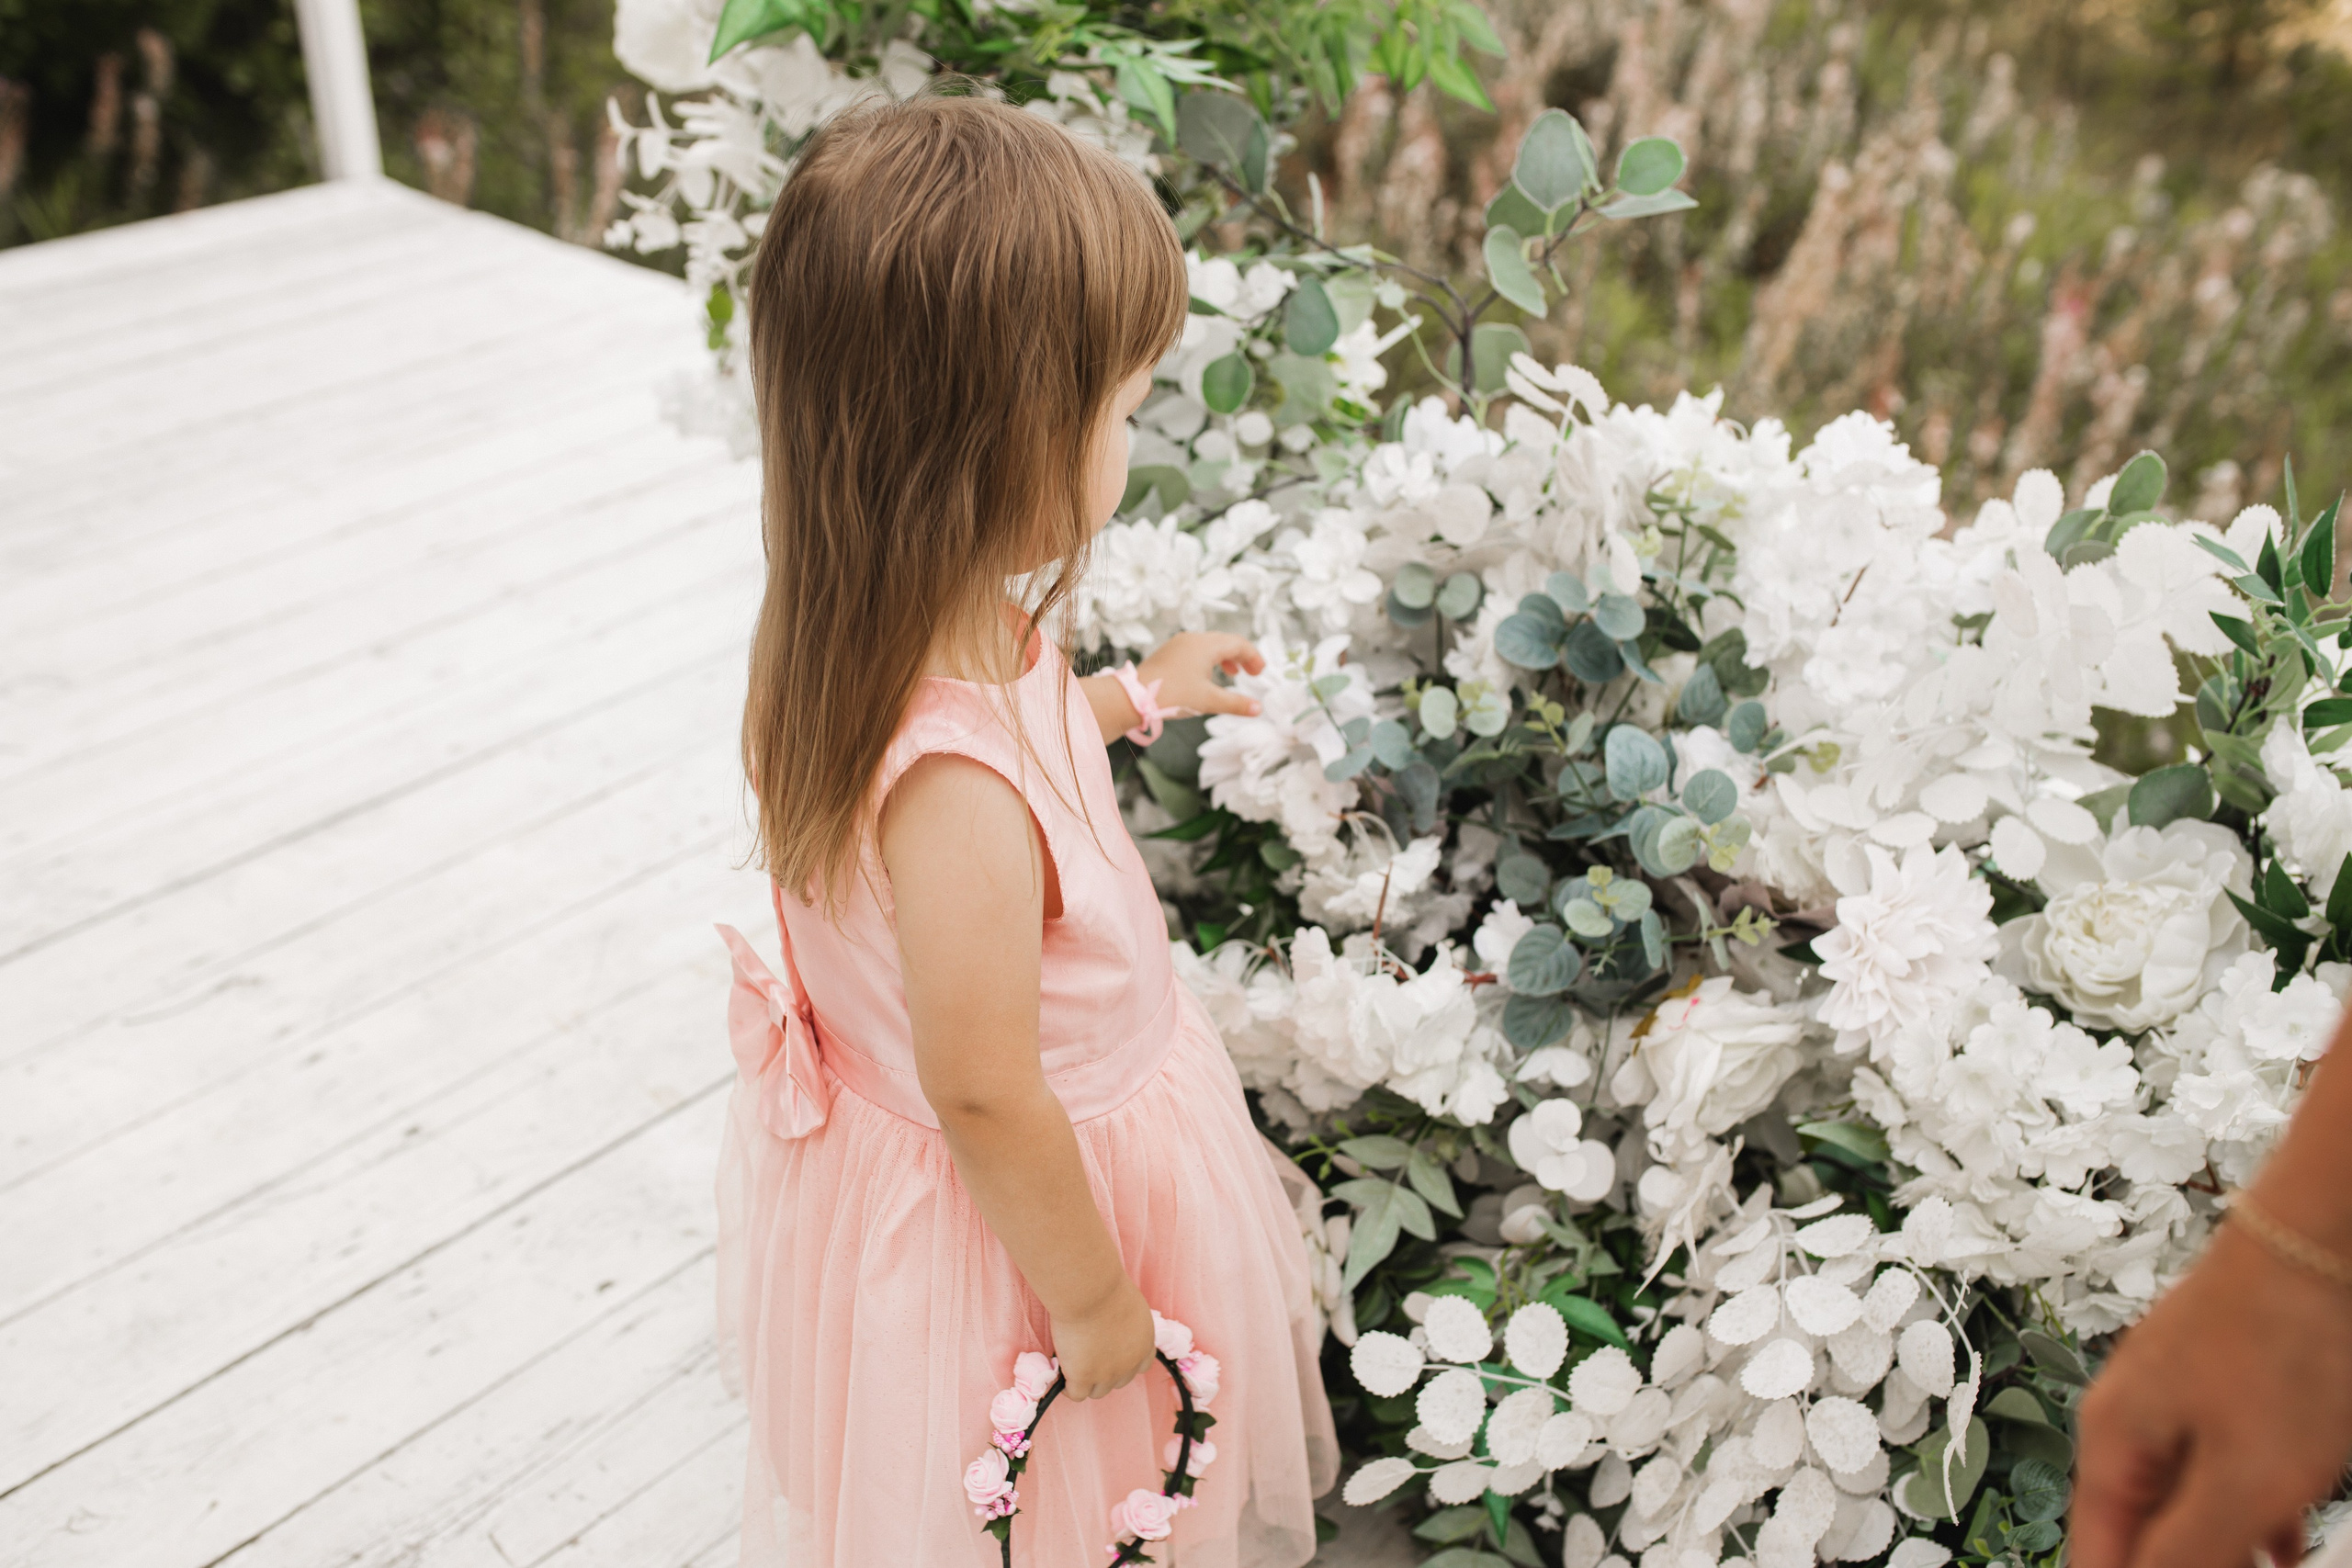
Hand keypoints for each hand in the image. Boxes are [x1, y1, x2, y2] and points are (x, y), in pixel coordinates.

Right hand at [1049, 1278, 1155, 1400]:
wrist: (1090, 1290)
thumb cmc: (1105, 1285)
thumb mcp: (1127, 1304)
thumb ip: (1125, 1321)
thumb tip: (1111, 1325)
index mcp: (1145, 1342)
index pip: (1141, 1365)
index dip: (1126, 1363)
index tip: (1110, 1355)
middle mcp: (1131, 1362)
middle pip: (1119, 1381)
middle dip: (1105, 1373)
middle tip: (1087, 1357)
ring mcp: (1108, 1373)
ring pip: (1097, 1391)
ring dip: (1086, 1382)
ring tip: (1072, 1368)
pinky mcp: (1084, 1377)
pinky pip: (1076, 1394)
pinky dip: (1069, 1388)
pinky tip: (1061, 1376)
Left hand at [1138, 632, 1263, 720]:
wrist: (1133, 696)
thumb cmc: (1172, 696)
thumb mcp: (1208, 701)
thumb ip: (1236, 704)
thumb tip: (1258, 708)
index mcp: (1206, 645)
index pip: (1238, 643)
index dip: (1253, 657)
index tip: (1260, 673)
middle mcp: (1193, 639)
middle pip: (1225, 642)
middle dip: (1241, 657)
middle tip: (1252, 674)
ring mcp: (1178, 644)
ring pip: (1209, 645)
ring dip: (1225, 658)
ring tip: (1233, 673)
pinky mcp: (1168, 652)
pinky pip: (1195, 650)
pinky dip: (1209, 660)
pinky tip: (1207, 676)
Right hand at [2070, 1221, 2351, 1567]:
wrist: (2321, 1241)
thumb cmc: (2281, 1337)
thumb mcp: (2243, 1478)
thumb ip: (2186, 1552)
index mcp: (2112, 1441)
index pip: (2097, 1557)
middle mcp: (2130, 1418)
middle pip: (2137, 1530)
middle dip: (2179, 1566)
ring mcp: (2175, 1397)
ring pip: (2185, 1501)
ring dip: (2222, 1549)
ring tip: (2269, 1566)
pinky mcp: (2221, 1385)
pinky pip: (2221, 1468)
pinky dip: (2251, 1514)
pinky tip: (2286, 1539)